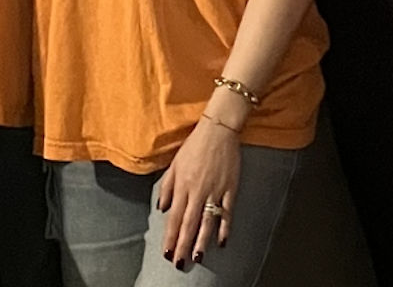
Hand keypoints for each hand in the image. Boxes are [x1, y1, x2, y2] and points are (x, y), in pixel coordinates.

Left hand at [155, 114, 240, 267]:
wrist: (218, 130)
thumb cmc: (194, 146)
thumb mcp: (174, 164)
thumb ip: (167, 187)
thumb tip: (162, 208)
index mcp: (182, 185)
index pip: (174, 217)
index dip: (171, 236)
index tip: (167, 252)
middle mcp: (197, 191)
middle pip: (189, 224)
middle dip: (183, 245)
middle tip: (180, 263)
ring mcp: (215, 191)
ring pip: (207, 222)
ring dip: (202, 241)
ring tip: (198, 257)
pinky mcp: (230, 189)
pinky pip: (227, 212)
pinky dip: (224, 228)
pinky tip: (222, 242)